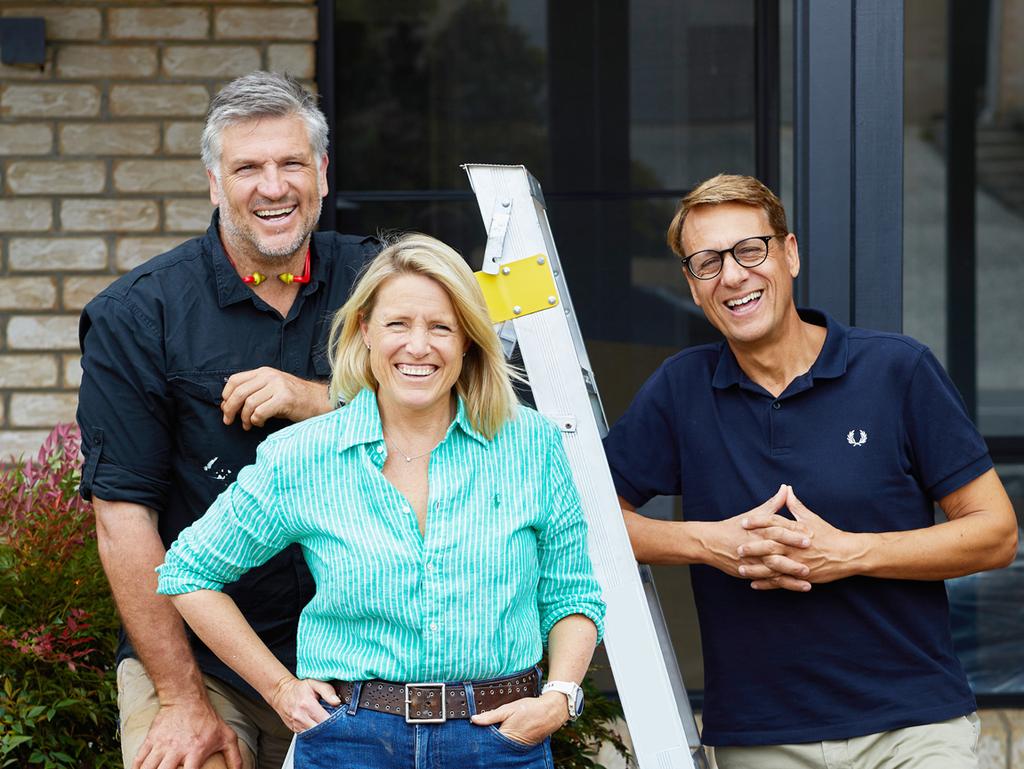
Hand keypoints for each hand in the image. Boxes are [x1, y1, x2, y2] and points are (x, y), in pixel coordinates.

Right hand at [132, 699, 241, 768]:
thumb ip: (235, 757)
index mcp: (196, 751)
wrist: (186, 698)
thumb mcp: (226, 736)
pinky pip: (138, 760)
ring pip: (148, 768)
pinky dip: (136, 768)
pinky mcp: (150, 739)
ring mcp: (161, 745)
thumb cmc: (208, 719)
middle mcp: (177, 749)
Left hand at [221, 368, 330, 429]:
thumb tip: (227, 404)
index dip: (226, 395)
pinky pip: (260, 412)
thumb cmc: (294, 398)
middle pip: (239, 392)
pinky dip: (256, 421)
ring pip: (249, 404)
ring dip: (244, 419)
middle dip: (229, 409)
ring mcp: (278, 386)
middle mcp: (270, 376)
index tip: (225, 408)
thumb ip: (253, 392)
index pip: (235, 380)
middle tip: (228, 421)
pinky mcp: (284, 399)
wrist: (319, 400)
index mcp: (264, 372)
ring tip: (249, 425)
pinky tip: (260, 423)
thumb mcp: (272, 388)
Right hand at [268, 675, 340, 733]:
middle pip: (321, 730)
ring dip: (323, 733)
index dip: (336, 721)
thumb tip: (337, 702)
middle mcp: (301, 717)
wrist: (281, 693)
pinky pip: (308, 736)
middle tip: (338, 724)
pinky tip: (319, 728)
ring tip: (329, 726)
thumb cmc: (299, 688)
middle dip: (331, 729)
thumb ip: (328, 691)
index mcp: (307, 704)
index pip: (325, 720)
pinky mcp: (295, 730)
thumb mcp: (315, 683)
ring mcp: (297, 725)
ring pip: (315, 736)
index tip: (342, 719)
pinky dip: (315, 734)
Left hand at [470, 692, 566, 745]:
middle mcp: (512, 746)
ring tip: (493, 733)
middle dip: (487, 741)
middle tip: (481, 733)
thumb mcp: (508, 708)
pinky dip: (506, 742)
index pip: (487, 742)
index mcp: (506, 737)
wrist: (551, 712)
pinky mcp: (524, 747)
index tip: (473, 732)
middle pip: (494, 746)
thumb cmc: (530, 708)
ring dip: (497, 742)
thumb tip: (474, 719)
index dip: (479, 737)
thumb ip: (490, 716)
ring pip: (502, 747)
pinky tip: (504, 735)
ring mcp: (519, 748)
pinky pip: (511, 747)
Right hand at [693, 484, 812, 589]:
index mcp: (758, 530)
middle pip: (777, 549)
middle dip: (794, 554)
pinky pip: (768, 580)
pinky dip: (781, 584)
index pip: (778, 530)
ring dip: (791, 574)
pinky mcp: (750, 572)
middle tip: (811, 556)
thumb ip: (773, 504)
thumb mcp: (753, 514)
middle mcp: (756, 546)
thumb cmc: (734, 527)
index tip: (810, 535)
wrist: (711, 543)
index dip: (794, 533)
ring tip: (807, 578)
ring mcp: (753, 561)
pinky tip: (795, 586)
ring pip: (774, 568)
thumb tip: (786, 488)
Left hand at [739, 485, 864, 589]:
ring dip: (756, 569)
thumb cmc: (829, 534)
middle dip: (753, 548)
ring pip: (773, 566)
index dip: (758, 522)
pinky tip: (754, 584)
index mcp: (797, 530)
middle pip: (771, 546)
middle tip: (738, 548)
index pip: (774, 523)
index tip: (744, 522)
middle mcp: (795, 546)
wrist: (847, 554)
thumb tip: (786, 489)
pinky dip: (767, 584)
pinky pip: (781, 581)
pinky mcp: (801, 576)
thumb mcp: (811, 518)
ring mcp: (798, 562)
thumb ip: (795, 505)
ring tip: (741, 569)